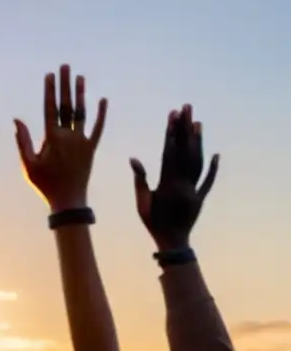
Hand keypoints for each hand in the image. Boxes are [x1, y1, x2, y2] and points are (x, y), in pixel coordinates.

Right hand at [14, 66, 106, 210]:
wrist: (69, 200)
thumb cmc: (45, 184)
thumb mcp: (28, 164)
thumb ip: (23, 141)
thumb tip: (17, 119)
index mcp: (52, 138)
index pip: (50, 109)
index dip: (50, 91)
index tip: (49, 75)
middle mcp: (69, 136)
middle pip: (67, 105)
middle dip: (65, 84)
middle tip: (65, 67)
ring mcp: (82, 141)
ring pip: (82, 112)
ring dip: (81, 94)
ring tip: (80, 77)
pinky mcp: (91, 148)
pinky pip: (97, 128)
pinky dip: (101, 114)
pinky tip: (103, 100)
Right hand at [130, 105, 218, 251]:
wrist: (172, 242)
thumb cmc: (153, 222)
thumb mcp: (142, 202)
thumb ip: (140, 179)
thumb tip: (134, 158)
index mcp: (168, 184)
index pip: (170, 152)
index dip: (171, 133)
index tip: (172, 115)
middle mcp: (184, 184)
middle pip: (186, 151)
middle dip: (186, 129)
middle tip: (187, 108)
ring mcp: (194, 190)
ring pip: (198, 162)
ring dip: (198, 141)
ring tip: (197, 122)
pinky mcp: (201, 197)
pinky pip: (208, 180)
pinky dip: (212, 167)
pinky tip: (215, 154)